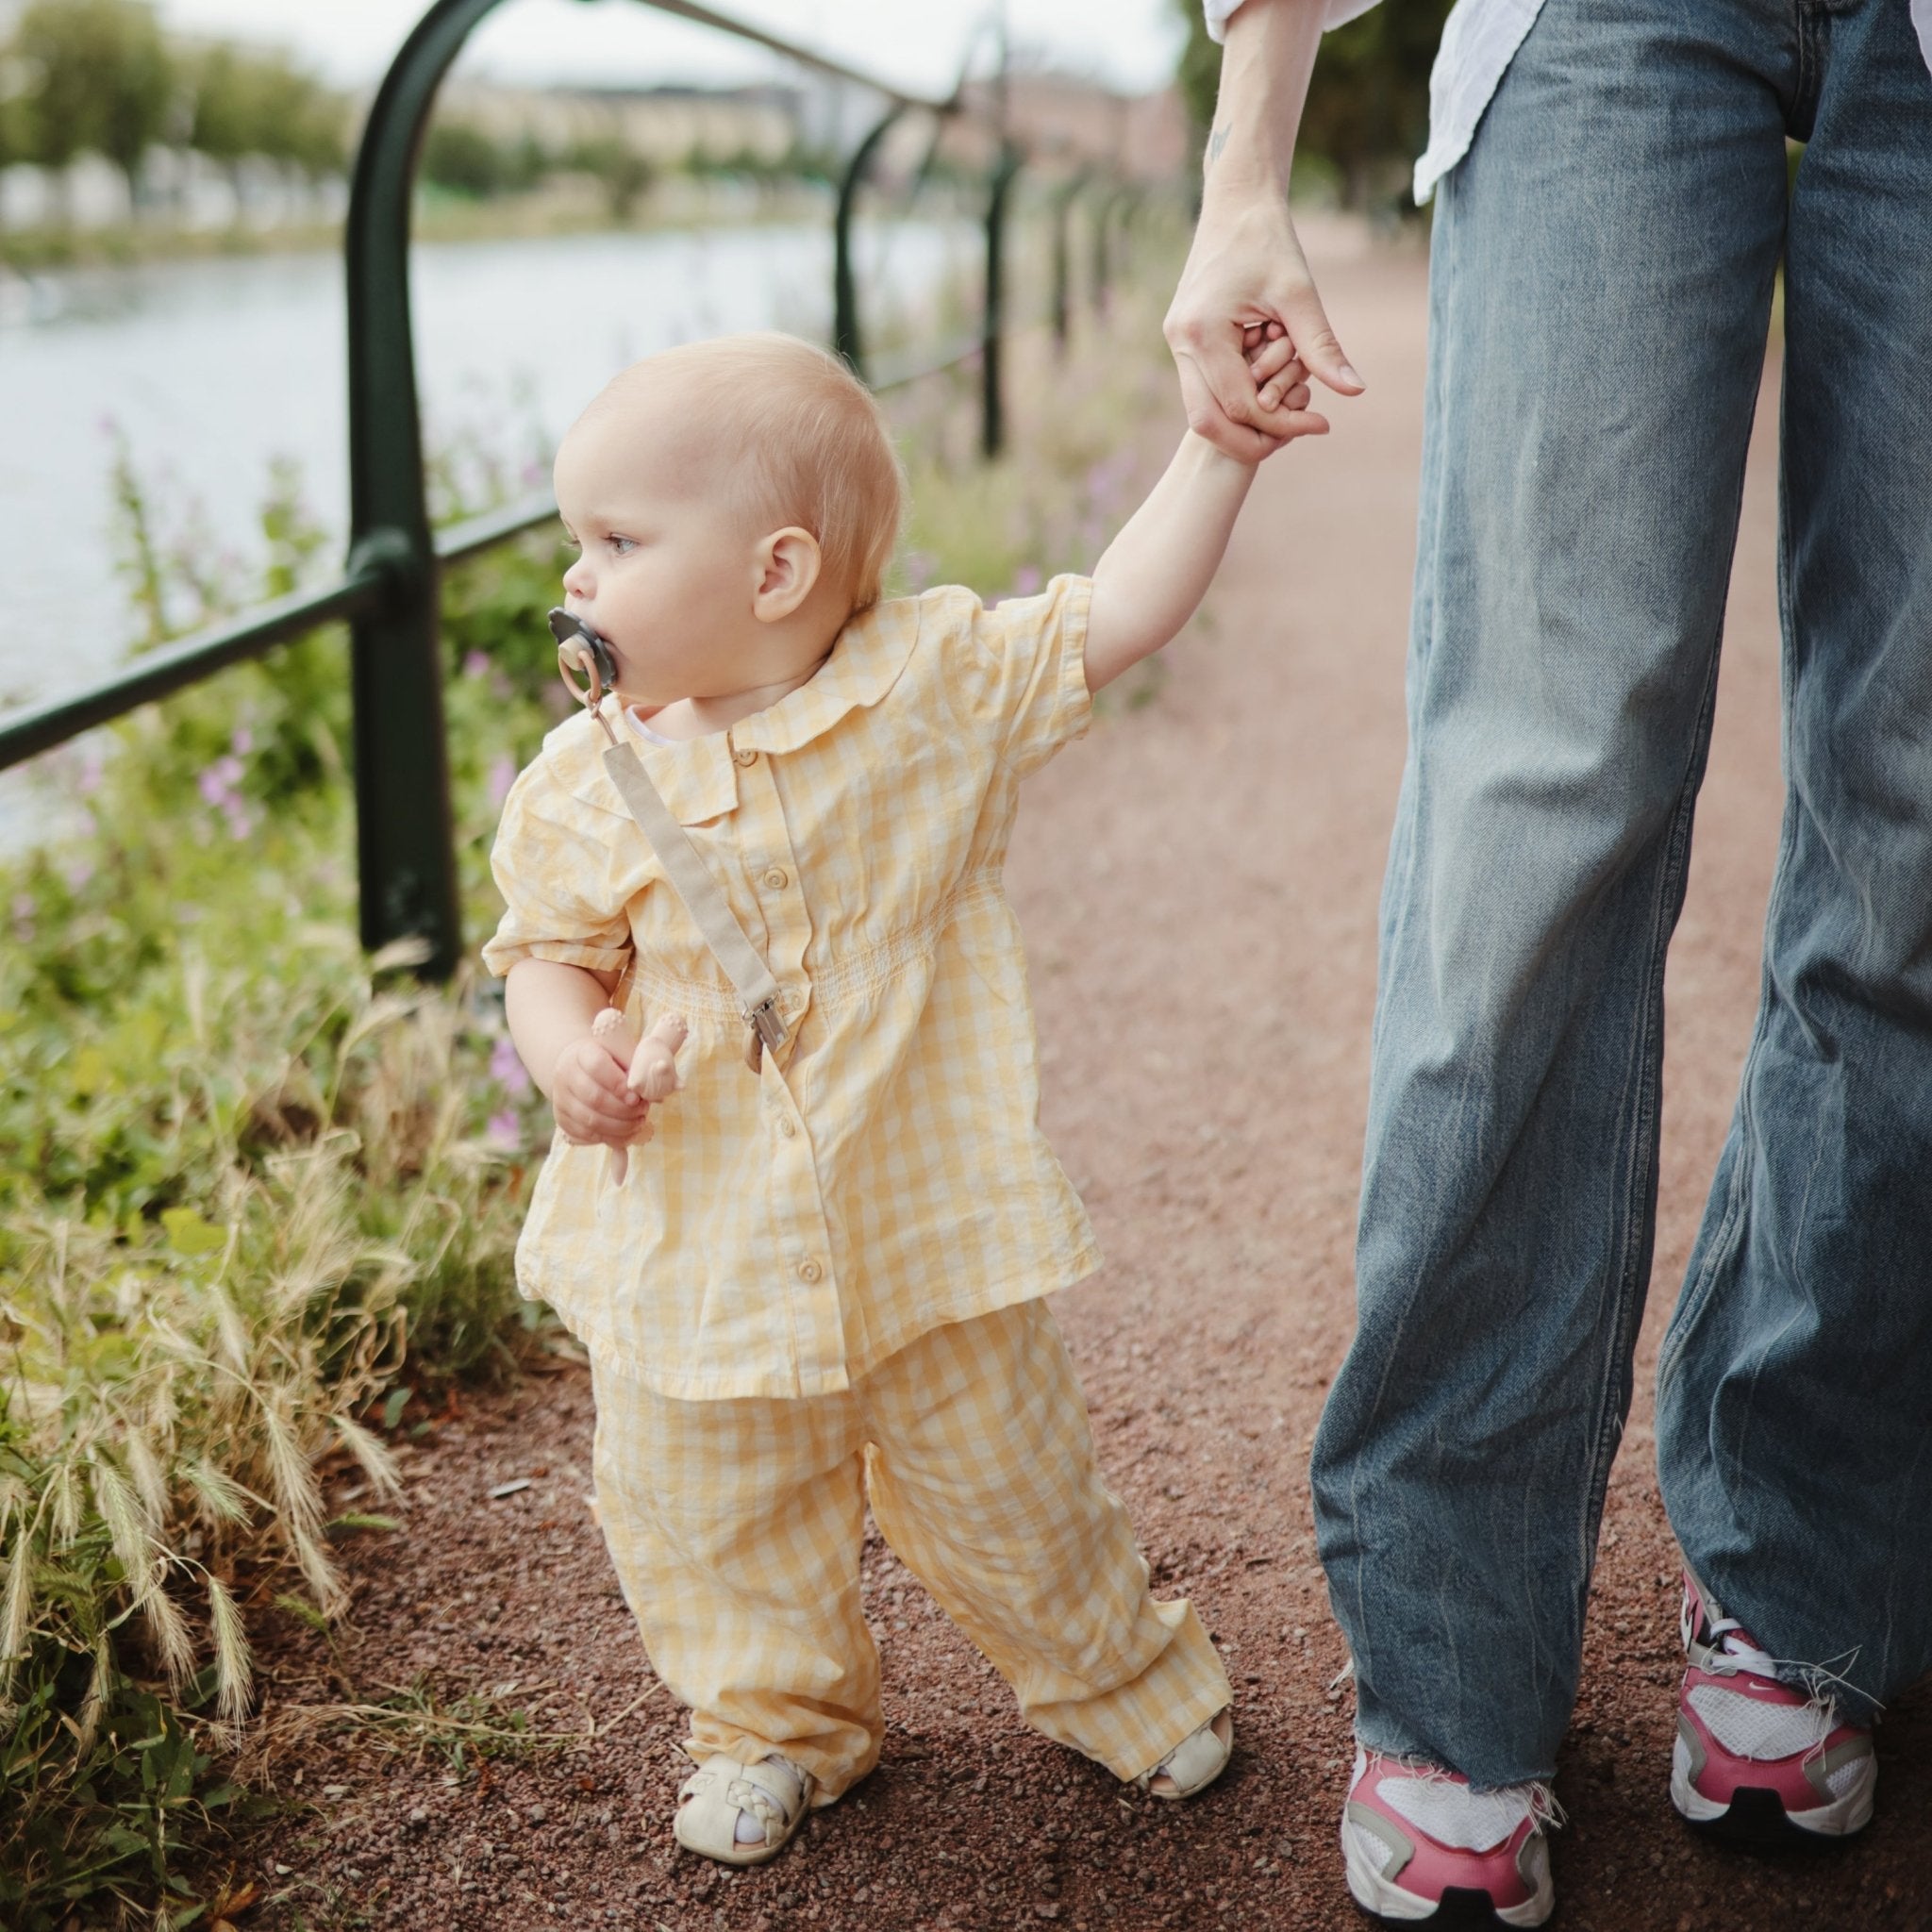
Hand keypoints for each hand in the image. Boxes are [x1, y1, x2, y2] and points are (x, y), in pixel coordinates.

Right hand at [550, 1032, 649, 1148]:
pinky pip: (586, 1135)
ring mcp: (561, 1099)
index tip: (636, 1095)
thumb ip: (643, 1066)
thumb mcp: (624, 1054)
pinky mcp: (562, 1119)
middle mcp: (565, 1075)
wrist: (579, 1069)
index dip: (618, 1083)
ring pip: (590, 1120)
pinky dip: (611, 1138)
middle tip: (643, 1110)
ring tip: (639, 1122)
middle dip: (624, 1110)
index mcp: (581, 1053)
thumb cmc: (610, 1060)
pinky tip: (627, 1133)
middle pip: (594, 1098)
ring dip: (620, 1126)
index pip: (596, 1066)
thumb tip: (677, 1086)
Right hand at [1165, 184, 1362, 460]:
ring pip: (1201, 411)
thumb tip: (1353, 392)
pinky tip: (1271, 393)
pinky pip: (1204, 388)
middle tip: (1295, 441)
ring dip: (1242, 423)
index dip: (1281, 423)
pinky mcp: (1184, 339)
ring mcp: (1176, 343)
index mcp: (1203, 332)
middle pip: (1207, 423)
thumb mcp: (1300, 293)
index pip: (1240, 404)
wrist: (1234, 204)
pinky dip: (1236, 400)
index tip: (1322, 424)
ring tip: (1287, 419)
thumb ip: (1321, 347)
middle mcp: (1180, 343)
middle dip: (1250, 441)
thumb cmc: (1268, 240)